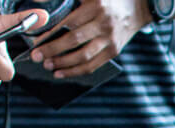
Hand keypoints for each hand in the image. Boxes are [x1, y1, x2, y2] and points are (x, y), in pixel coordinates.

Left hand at [28, 0, 148, 78]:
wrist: (137, 8)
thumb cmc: (109, 0)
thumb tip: (43, 4)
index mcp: (95, 6)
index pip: (68, 22)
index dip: (51, 33)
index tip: (36, 40)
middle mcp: (104, 24)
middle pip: (74, 40)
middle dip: (53, 50)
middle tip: (37, 56)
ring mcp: (110, 40)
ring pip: (84, 56)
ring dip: (63, 63)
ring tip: (48, 65)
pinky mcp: (114, 51)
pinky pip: (93, 65)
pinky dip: (76, 71)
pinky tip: (62, 72)